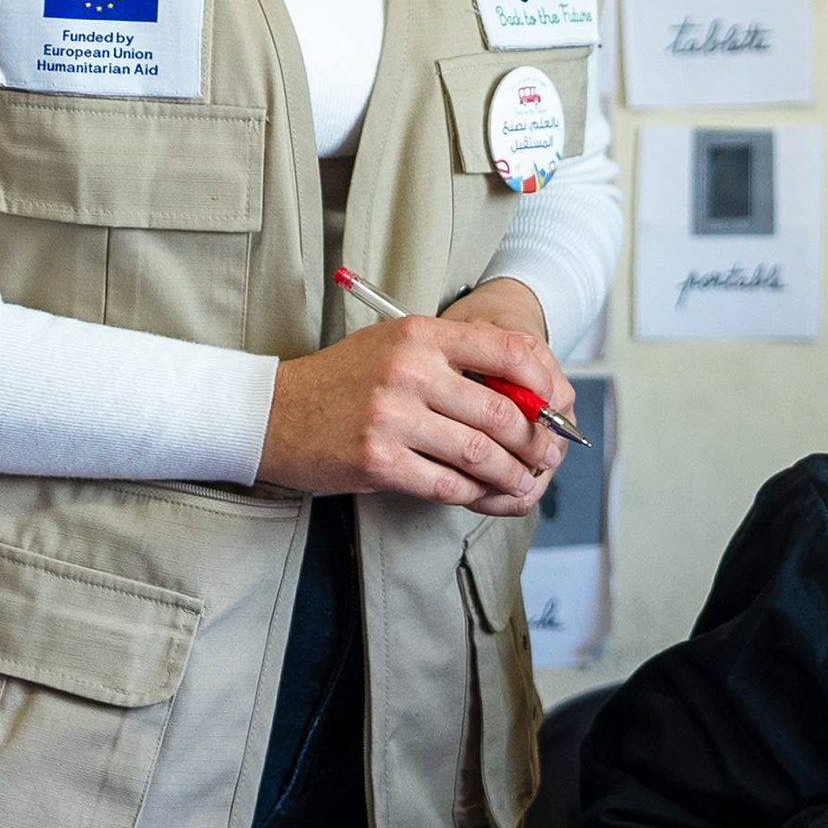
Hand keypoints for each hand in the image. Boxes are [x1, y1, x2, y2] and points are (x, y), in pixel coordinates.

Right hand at [258, 281, 569, 513]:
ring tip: (521, 481)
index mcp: (419, 335)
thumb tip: (525, 391)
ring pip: (479, 454)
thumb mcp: (395, 347)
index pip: (506, 350)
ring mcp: (390, 417)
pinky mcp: (377, 460)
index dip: (544, 382)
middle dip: (534, 442)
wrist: (270, 413)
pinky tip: (477, 493)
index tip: (557, 406)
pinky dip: (471, 493)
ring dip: (509, 475)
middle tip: (547, 456)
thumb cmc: (342, 381)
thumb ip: (453, 360)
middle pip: (500, 413)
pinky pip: (445, 483)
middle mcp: (408, 371)